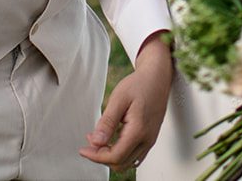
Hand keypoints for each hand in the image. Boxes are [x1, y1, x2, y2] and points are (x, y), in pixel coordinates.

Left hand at [80, 34, 170, 170]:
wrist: (157, 77)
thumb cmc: (139, 84)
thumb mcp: (119, 98)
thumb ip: (107, 122)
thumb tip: (96, 142)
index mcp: (138, 130)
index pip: (115, 156)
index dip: (96, 156)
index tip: (84, 149)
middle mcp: (147, 139)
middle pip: (120, 163)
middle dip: (101, 157)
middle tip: (89, 143)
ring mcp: (150, 140)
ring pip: (128, 162)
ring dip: (111, 156)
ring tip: (99, 141)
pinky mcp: (150, 138)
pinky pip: (134, 155)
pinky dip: (121, 153)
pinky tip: (111, 140)